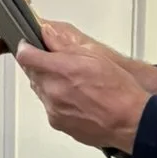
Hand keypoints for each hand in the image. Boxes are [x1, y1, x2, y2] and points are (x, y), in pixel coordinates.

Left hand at [13, 39, 151, 153]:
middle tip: (63, 66)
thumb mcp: (95, 55)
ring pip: (42, 91)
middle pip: (33, 74)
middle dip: (43, 67)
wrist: (130, 122)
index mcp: (59, 69)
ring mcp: (53, 109)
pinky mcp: (57, 123)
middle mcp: (52, 90)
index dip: (27, 48)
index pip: (26, 55)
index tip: (30, 47)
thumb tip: (47, 34)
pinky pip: (50, 107)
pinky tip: (78, 100)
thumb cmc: (119, 90)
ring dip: (51, 85)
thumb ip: (64, 44)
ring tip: (76, 86)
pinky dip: (58, 102)